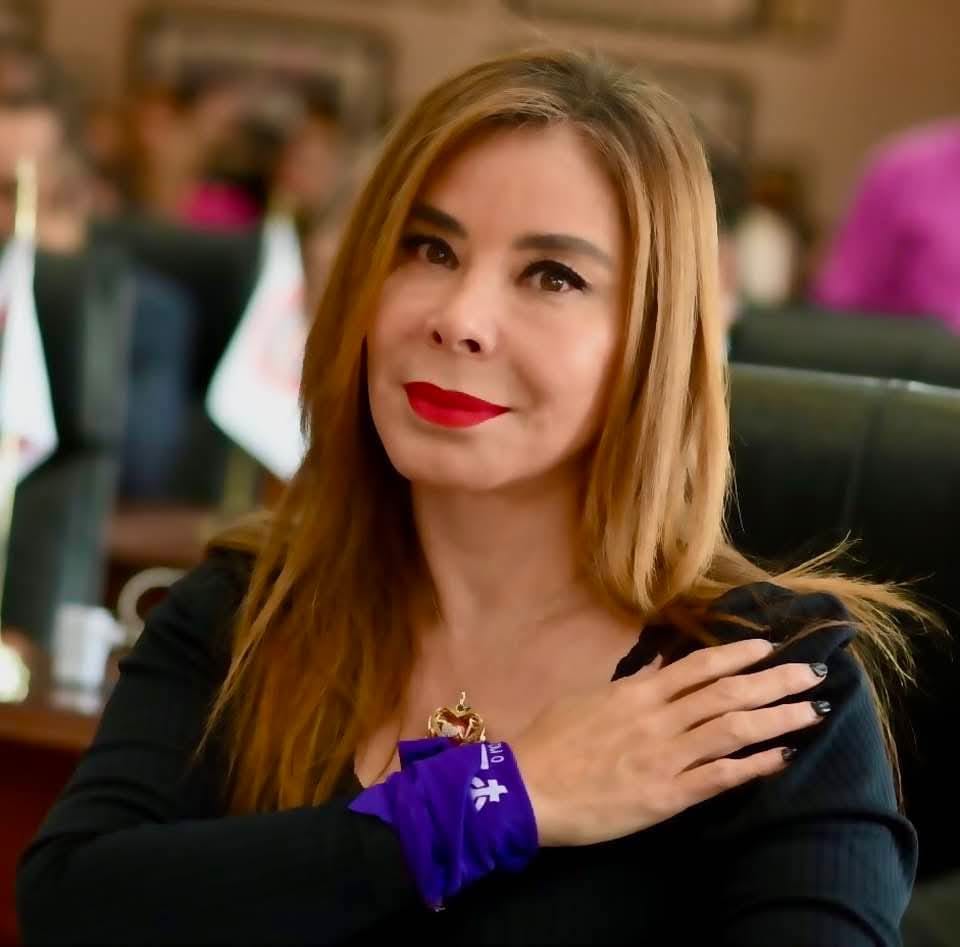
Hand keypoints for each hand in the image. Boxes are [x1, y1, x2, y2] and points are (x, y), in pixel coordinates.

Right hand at [511, 638, 827, 846]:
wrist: (527, 791)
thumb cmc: (550, 742)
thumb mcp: (587, 699)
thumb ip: (628, 683)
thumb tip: (659, 663)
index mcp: (638, 694)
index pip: (699, 668)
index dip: (738, 655)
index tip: (769, 647)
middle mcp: (659, 719)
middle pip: (728, 694)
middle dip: (775, 681)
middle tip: (813, 672)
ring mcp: (666, 757)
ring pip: (734, 730)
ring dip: (778, 718)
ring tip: (814, 709)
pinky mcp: (668, 795)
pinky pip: (721, 777)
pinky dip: (756, 766)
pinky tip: (784, 757)